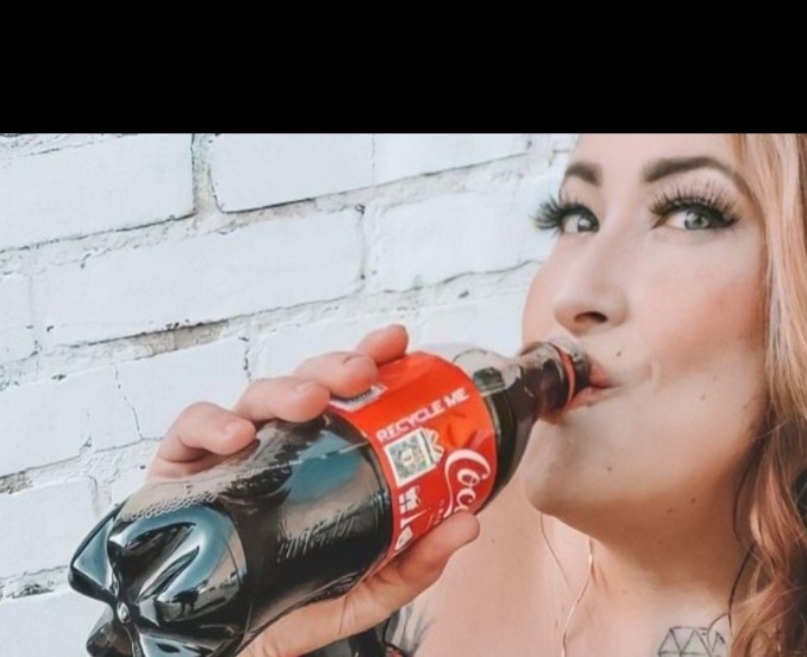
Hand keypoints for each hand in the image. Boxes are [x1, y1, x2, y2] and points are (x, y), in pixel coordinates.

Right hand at [147, 324, 480, 656]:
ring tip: (310, 403)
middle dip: (336, 366)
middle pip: (306, 384)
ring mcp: (228, 457)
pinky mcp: (178, 474)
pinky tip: (237, 437)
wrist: (222, 652)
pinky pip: (190, 430)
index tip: (397, 342)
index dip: (371, 359)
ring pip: (255, 397)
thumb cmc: (287, 611)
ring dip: (285, 389)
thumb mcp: (362, 591)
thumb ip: (413, 564)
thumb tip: (468, 524)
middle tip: (361, 374)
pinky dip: (212, 423)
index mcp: (322, 461)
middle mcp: (278, 448)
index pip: (348, 397)